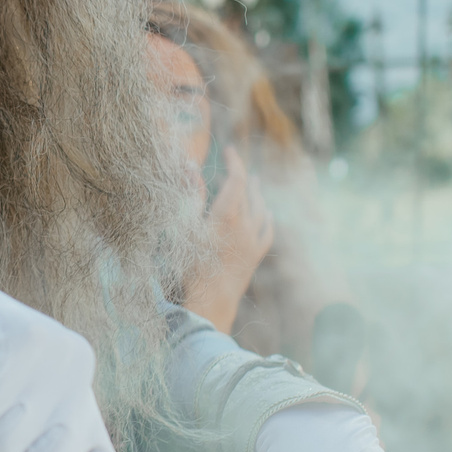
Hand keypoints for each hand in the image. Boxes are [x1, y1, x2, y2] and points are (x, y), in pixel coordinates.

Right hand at [181, 149, 275, 332]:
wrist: (211, 301)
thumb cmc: (191, 265)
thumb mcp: (185, 228)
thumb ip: (190, 195)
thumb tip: (190, 166)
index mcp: (227, 215)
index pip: (236, 178)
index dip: (234, 162)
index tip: (229, 150)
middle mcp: (245, 225)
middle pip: (249, 191)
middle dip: (242, 174)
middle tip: (235, 163)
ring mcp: (253, 241)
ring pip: (260, 209)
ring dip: (256, 193)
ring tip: (254, 182)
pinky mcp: (256, 255)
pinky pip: (267, 231)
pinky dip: (266, 217)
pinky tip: (266, 213)